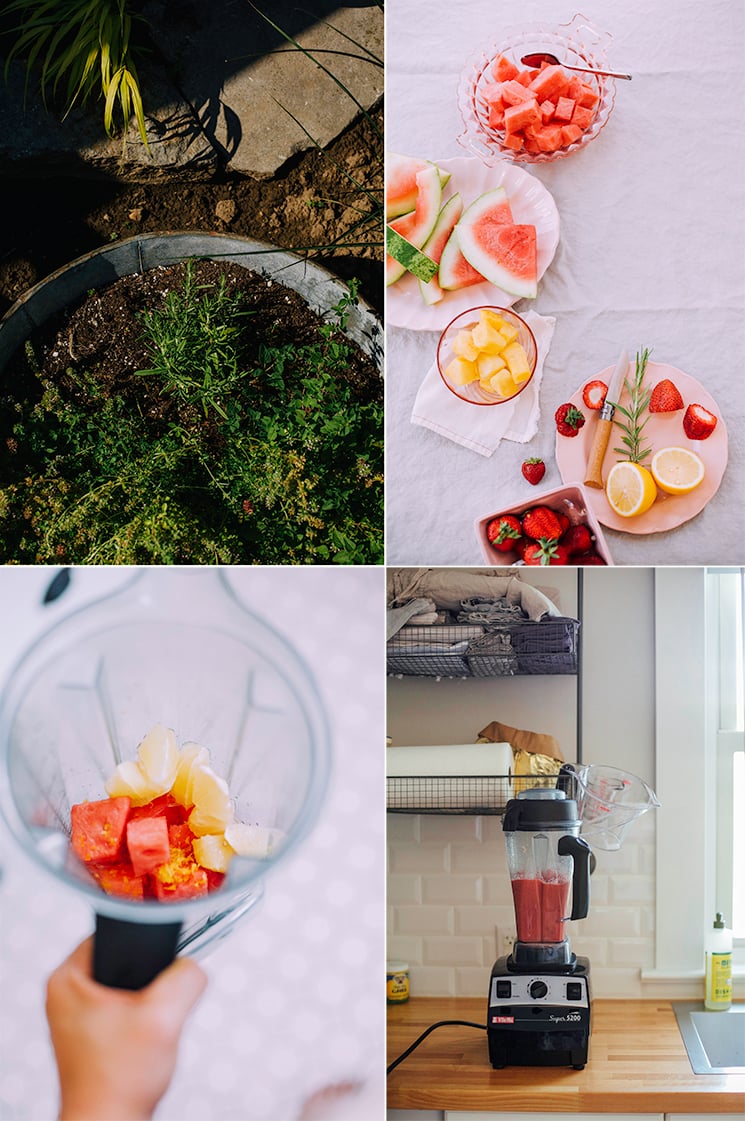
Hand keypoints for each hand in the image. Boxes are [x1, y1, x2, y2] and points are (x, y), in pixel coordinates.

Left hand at [46, 935, 206, 1120]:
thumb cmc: (118, 1081)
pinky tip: (145, 1035)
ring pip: (126, 982)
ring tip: (149, 1021)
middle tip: (153, 1002)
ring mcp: (74, 1015)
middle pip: (123, 957)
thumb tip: (193, 966)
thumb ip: (186, 977)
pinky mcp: (88, 1032)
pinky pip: (123, 1005)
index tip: (157, 966)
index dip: (144, 943)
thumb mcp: (164, 1016)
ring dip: (146, 998)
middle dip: (149, 976)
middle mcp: (64, 993)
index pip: (114, 931)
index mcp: (67, 978)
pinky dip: (140, 1015)